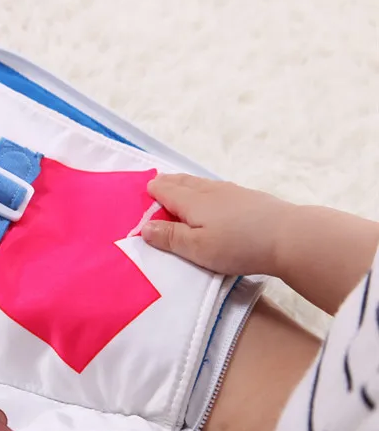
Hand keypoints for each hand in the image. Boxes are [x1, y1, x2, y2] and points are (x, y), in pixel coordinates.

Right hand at [141, 174, 290, 275]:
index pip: (165, 190)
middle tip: (155, 183)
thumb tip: (144, 227)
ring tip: (178, 186)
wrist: (289, 236)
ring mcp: (231, 191)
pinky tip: (210, 196)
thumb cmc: (238, 245)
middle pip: (182, 181)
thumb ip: (170, 237)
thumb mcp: (197, 248)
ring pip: (200, 183)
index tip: (142, 192)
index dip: (151, 191)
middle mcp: (209, 190)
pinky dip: (204, 189)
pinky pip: (216, 188)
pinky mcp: (248, 198)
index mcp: (192, 201)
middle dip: (167, 182)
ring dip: (185, 184)